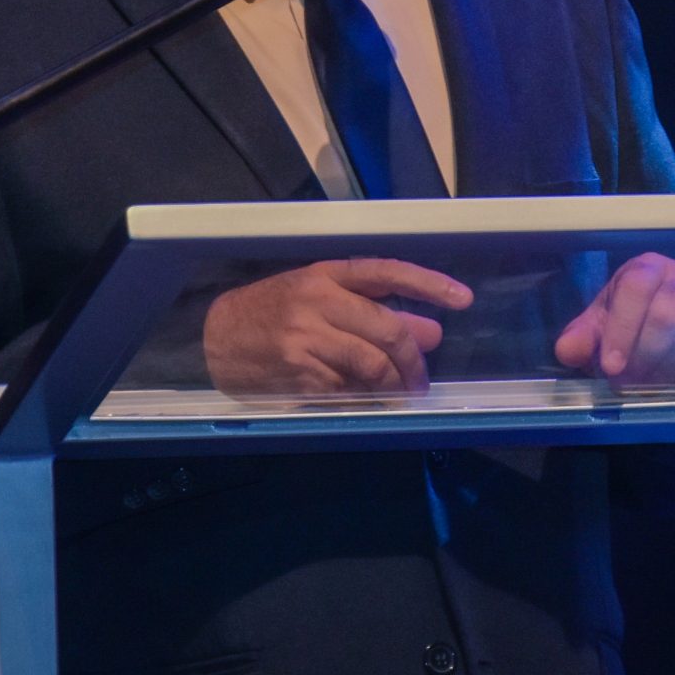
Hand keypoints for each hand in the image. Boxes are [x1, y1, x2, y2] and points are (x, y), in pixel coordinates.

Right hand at [202, 258, 474, 397]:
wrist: (213, 338)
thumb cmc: (270, 311)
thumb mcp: (318, 295)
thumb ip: (371, 308)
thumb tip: (430, 330)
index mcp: (326, 274)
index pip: (387, 272)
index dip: (428, 284)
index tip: (461, 299)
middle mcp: (318, 303)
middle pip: (387, 329)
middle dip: (413, 358)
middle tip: (421, 378)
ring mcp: (307, 340)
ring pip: (371, 365)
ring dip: (396, 385)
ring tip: (403, 394)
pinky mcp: (299, 375)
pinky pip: (347, 390)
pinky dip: (366, 399)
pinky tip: (370, 402)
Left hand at [554, 253, 674, 386]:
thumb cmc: (634, 323)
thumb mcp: (602, 327)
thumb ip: (582, 338)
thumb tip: (569, 351)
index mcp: (648, 268)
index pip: (636, 287)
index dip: (621, 330)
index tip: (611, 367)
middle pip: (668, 312)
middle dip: (645, 356)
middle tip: (632, 381)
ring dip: (669, 373)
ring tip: (654, 384)